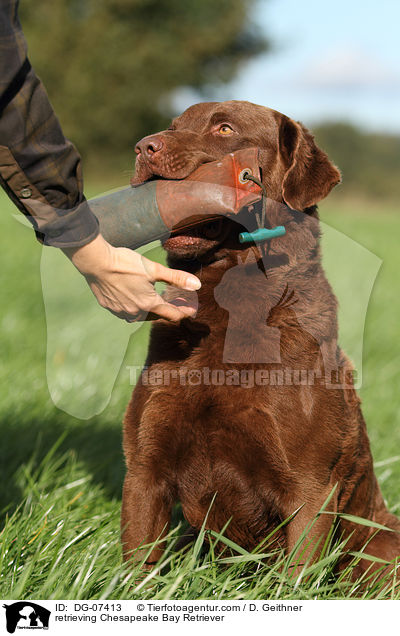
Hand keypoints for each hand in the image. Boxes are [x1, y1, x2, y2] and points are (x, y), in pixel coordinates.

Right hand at [62, 234, 200, 321]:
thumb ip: (176, 278)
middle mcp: (135, 313)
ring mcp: (121, 312)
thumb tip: (197, 285)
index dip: (184, 312)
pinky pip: (126, 312)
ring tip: (157, 299)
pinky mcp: (110, 307)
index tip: (192, 309)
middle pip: (157, 315)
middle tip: (177, 301)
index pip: (172, 314)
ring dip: (152, 309)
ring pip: (141, 315)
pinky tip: (135, 298)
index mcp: (149, 304)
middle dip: (169, 309)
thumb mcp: (154, 269)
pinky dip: (135, 306)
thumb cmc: (125, 263)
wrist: (96, 262)